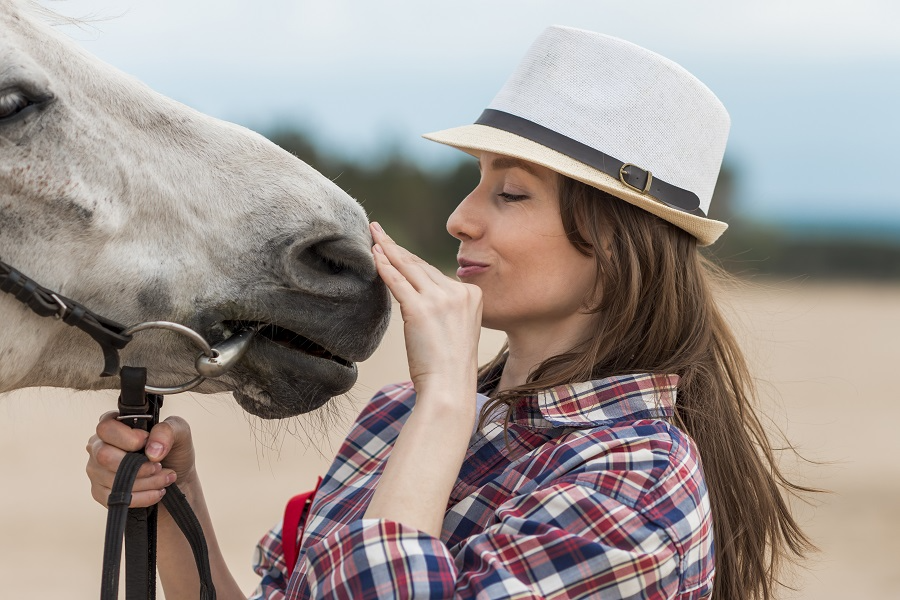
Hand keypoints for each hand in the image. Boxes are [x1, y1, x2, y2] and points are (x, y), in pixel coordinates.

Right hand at [86, 412, 195, 508]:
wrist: (178, 478)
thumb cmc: (174, 451)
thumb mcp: (179, 432)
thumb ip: (166, 431)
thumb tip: (152, 451)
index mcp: (114, 424)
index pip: (106, 428)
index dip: (130, 438)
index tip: (148, 443)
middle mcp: (99, 445)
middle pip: (104, 456)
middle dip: (138, 465)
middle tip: (159, 466)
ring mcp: (96, 470)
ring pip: (112, 479)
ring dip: (146, 482)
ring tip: (165, 478)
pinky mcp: (100, 492)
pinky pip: (114, 499)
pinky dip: (141, 497)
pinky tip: (157, 492)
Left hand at [370, 222, 481, 405]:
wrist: (449, 387)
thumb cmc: (449, 366)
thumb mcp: (457, 329)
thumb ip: (446, 308)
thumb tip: (422, 296)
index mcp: (472, 295)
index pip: (435, 272)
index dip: (411, 259)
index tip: (397, 247)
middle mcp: (459, 292)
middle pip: (421, 265)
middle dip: (397, 247)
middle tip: (379, 231)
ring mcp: (441, 299)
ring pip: (408, 267)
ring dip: (387, 249)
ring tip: (373, 237)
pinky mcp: (420, 308)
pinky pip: (397, 280)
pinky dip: (384, 265)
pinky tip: (373, 255)